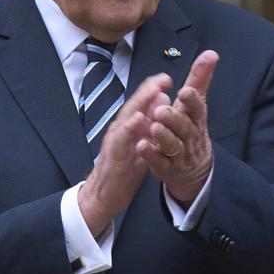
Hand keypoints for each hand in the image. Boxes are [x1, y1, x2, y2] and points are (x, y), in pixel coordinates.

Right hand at [77, 74, 171, 237]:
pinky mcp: (113, 156)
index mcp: (129, 126)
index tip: (168, 78)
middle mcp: (121, 129)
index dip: (154, 89)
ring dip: (140, 103)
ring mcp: (115, 141)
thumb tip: (162, 101)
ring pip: (127, 117)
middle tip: (164, 78)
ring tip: (154, 91)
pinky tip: (139, 119)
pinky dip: (129, 128)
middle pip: (135, 104)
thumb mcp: (142, 144)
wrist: (105, 195)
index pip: (142, 103)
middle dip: (148, 89)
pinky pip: (121, 140)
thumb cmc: (124, 169)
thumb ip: (151, 124)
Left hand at [139, 50, 217, 204]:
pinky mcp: (167, 168)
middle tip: (162, 110)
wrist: (194, 168)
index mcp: (196, 119)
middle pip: (184, 127)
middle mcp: (189, 136)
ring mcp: (179, 154)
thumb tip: (211, 53)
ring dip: (162, 136)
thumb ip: (200, 79)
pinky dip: (150, 154)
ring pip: (172, 145)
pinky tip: (141, 145)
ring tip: (153, 126)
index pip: (197, 108)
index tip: (185, 91)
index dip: (192, 101)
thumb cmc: (191, 128)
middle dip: (174, 118)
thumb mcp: (195, 105)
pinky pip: (159, 162)